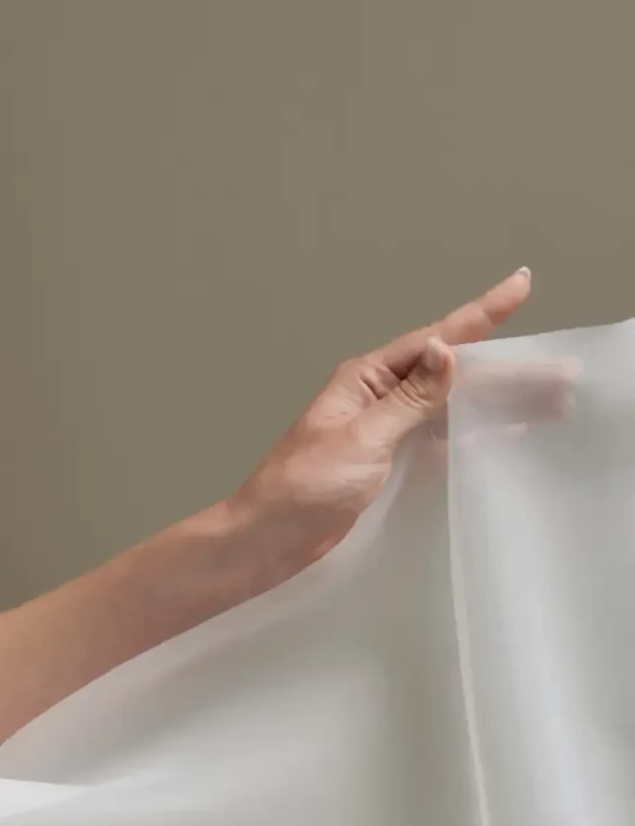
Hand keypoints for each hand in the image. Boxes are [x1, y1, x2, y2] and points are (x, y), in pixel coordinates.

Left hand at [227, 265, 534, 573]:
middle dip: (505, 368)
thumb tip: (446, 350)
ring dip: (496, 402)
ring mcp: (384, 429)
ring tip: (549, 402)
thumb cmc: (301, 488)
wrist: (267, 540)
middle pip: (451, 373)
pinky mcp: (387, 462)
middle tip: (559, 371)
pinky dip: (474, 433)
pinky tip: (505, 433)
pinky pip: (440, 437)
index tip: (520, 285)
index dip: (481, 314)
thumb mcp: (362, 439)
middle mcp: (376, 396)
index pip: (433, 339)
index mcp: (365, 379)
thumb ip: (409, 399)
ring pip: (451, 406)